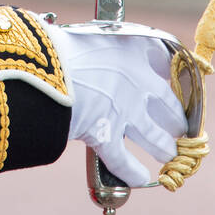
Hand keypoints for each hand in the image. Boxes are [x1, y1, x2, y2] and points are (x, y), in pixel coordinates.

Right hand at [44, 25, 187, 185]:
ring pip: (155, 136)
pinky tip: (141, 178)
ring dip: (163, 147)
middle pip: (168, 104)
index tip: (172, 81)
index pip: (166, 61)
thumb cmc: (54, 42)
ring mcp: (123, 110)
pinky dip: (132, 172)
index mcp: (131, 47)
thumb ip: (97, 48)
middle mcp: (135, 79)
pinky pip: (123, 161)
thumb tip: (90, 51)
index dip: (171, 74)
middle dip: (174, 118)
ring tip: (168, 153)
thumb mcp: (85, 35)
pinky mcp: (105, 135)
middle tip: (177, 126)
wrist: (37, 62)